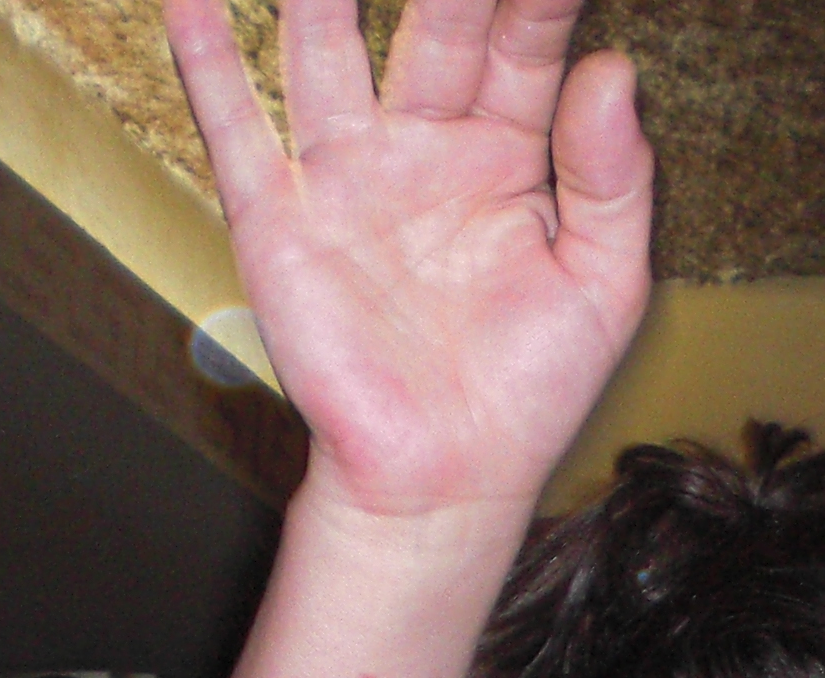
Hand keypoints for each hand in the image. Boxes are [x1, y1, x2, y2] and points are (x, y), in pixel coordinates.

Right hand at [165, 0, 653, 521]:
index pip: (525, 39)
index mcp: (508, 149)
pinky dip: (209, 60)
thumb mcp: (603, 284)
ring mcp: (348, 173)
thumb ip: (612, 177)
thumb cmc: (525, 392)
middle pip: (432, 21)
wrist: (444, 485)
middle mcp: (424, 142)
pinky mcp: (282, 219)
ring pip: (327, 45)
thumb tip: (615, 73)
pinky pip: (239, 128)